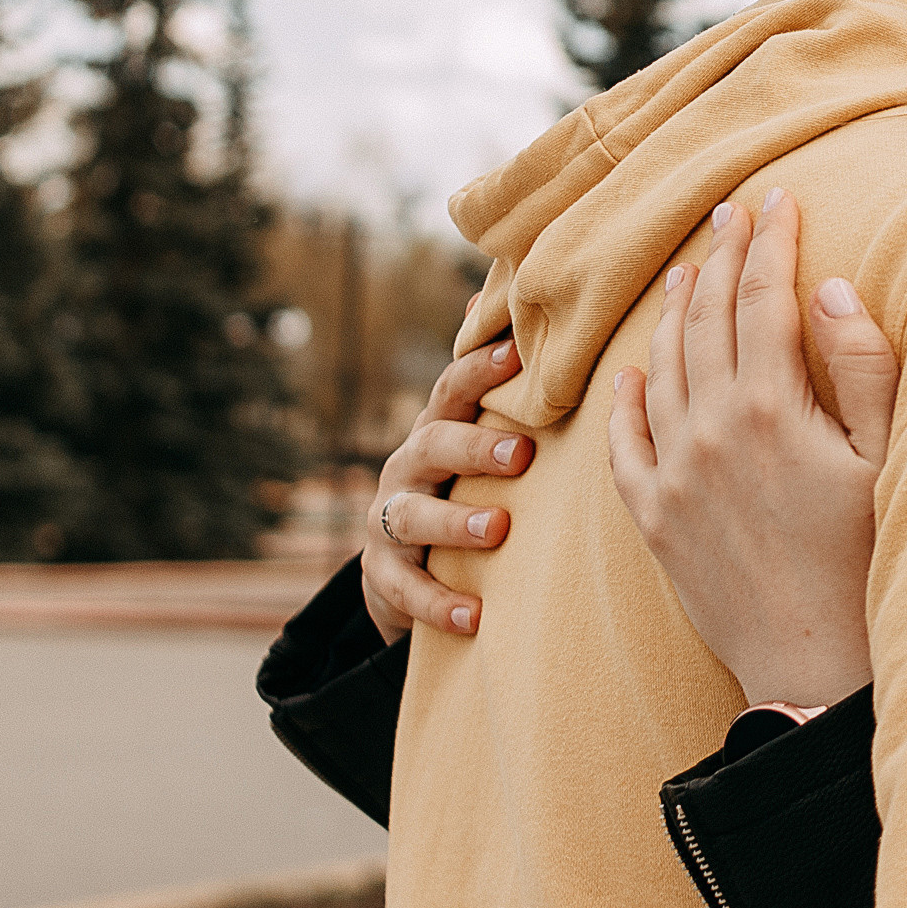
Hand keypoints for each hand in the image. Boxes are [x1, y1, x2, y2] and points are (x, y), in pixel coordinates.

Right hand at [361, 320, 536, 642]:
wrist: (400, 566)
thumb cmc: (457, 484)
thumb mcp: (470, 435)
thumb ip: (485, 381)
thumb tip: (487, 290)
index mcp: (437, 429)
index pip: (452, 391)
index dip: (479, 370)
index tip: (516, 356)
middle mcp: (408, 467)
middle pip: (433, 447)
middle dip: (475, 448)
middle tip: (522, 454)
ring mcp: (390, 521)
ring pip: (413, 517)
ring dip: (455, 524)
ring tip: (497, 532)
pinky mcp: (384, 574)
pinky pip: (407, 590)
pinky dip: (440, 604)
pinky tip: (476, 617)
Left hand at [607, 189, 900, 707]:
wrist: (813, 666)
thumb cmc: (867, 560)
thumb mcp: (885, 459)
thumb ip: (862, 367)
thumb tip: (829, 288)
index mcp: (773, 407)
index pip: (764, 296)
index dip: (771, 239)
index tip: (776, 197)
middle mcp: (711, 429)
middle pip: (707, 317)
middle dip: (721, 257)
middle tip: (729, 213)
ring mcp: (674, 473)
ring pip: (660, 366)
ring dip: (672, 311)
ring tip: (686, 272)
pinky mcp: (654, 517)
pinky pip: (623, 441)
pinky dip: (625, 397)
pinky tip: (631, 371)